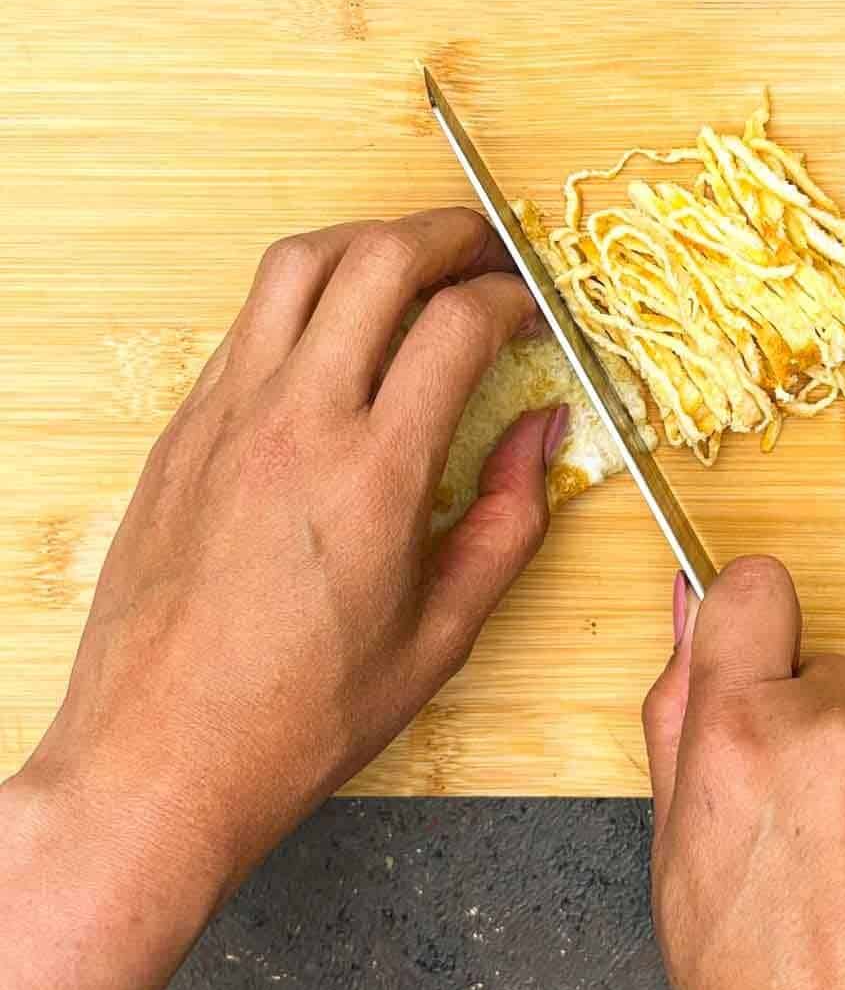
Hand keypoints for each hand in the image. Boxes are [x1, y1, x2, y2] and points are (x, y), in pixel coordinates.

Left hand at [2, 208, 567, 989]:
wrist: (157, 756)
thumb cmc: (303, 716)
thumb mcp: (440, 637)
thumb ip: (508, 521)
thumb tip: (543, 432)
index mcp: (374, 474)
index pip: (457, 325)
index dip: (512, 297)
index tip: (533, 309)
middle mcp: (296, 420)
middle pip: (378, 260)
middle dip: (447, 233)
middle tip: (485, 247)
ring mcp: (226, 414)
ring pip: (297, 266)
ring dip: (365, 241)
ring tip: (409, 259)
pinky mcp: (182, 428)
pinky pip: (248, 321)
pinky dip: (304, 295)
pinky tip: (333, 330)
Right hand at [643, 558, 844, 989]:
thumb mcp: (672, 854)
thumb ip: (677, 716)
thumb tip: (684, 612)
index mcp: (743, 735)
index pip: (755, 589)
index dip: (750, 624)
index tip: (755, 660)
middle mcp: (839, 739)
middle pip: (831, 675)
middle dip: (813, 730)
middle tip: (799, 829)